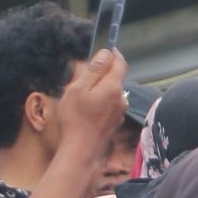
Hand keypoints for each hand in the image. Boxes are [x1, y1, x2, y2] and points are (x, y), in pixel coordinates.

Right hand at [58, 47, 130, 163]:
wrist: (82, 149)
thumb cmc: (76, 118)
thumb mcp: (79, 88)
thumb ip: (94, 70)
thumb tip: (106, 53)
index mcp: (113, 86)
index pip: (120, 63)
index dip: (113, 54)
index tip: (105, 48)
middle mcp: (121, 98)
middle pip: (115, 77)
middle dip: (102, 71)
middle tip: (84, 73)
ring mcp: (119, 110)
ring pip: (111, 91)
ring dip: (100, 87)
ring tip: (81, 93)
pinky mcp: (115, 121)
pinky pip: (109, 103)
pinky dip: (101, 100)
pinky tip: (87, 107)